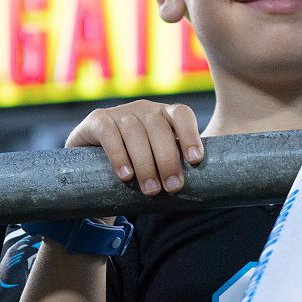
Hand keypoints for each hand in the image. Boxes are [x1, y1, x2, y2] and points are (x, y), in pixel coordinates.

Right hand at [65, 100, 203, 195]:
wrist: (94, 166)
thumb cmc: (137, 168)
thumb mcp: (159, 164)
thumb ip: (178, 168)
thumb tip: (208, 192)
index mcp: (165, 115)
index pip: (182, 114)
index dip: (190, 134)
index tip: (195, 160)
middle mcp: (144, 109)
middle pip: (159, 127)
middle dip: (167, 159)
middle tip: (172, 188)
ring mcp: (119, 112)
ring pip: (134, 131)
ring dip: (145, 163)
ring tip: (151, 190)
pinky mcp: (97, 119)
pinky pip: (109, 133)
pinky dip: (118, 155)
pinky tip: (125, 175)